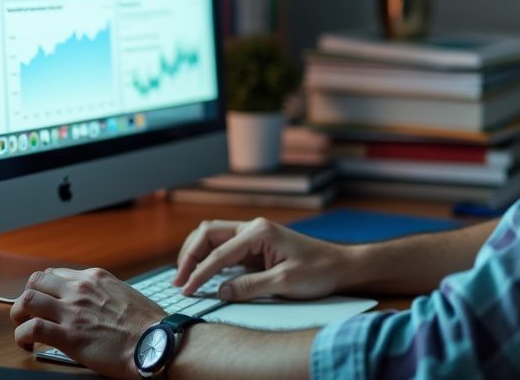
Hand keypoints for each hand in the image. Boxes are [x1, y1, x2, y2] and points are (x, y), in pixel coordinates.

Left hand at [10, 267, 161, 378]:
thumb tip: (95, 301)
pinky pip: (30, 330)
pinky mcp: (68, 336)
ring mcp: (72, 312)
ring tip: (23, 327)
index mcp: (95, 278)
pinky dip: (22, 337)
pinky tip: (27, 345)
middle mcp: (80, 290)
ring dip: (19, 314)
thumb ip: (104, 292)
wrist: (155, 342)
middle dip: (28, 297)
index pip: (57, 274)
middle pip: (36, 281)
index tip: (46, 301)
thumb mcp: (125, 293)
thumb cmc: (147, 324)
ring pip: (26, 300)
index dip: (46, 289)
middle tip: (30, 313)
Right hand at [173, 217, 350, 301]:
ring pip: (214, 238)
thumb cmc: (318, 270)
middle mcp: (253, 228)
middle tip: (179, 280)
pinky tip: (203, 274)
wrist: (340, 266)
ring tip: (184, 276)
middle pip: (208, 234)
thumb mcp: (284, 283)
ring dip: (197, 254)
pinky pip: (225, 249)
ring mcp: (254, 236)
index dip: (199, 273)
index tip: (186, 290)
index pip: (219, 252)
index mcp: (259, 232)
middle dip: (190, 255)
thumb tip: (220, 291)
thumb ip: (250, 286)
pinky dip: (210, 259)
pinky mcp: (256, 248)